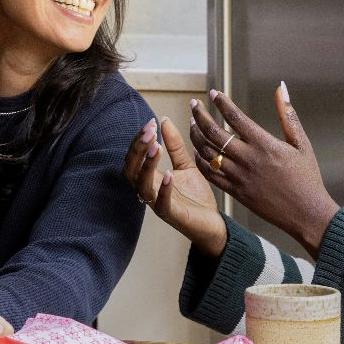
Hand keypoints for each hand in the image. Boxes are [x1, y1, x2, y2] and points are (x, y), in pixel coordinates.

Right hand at [122, 116, 227, 257]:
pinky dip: (163, 189)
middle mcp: (150, 190)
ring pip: (142, 185)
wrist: (212, 223)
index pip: (134, 157)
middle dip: (138, 149)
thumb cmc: (196, 197)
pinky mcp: (172, 215)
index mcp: (151, 178)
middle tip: (149, 132)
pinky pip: (161, 203)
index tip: (151, 123)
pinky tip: (169, 174)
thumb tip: (164, 120)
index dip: (139, 140)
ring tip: (157, 147)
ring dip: (147, 165)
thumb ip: (175, 145)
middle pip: (131, 169)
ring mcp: (158, 203)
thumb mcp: (186, 165)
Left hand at [191, 84, 338, 255]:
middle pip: (214, 133)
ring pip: (208, 153)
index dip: (221, 102)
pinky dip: (201, 160)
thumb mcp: (301, 143)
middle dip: (200, 115)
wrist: (306, 213)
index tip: (213, 93)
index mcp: (265, 145)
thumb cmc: (307, 177)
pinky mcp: (235, 192)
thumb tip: (282, 88)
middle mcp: (249, 159)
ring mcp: (239, 177)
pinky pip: (210, 174)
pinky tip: (198, 150)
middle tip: (194, 104)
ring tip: (192, 124)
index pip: (235, 117)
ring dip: (196, 136)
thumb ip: (287, 115)